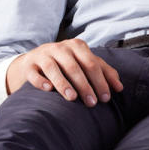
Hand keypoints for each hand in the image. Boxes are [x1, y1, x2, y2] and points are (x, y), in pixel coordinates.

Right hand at [6, 39, 122, 106]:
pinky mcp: (28, 65)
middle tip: (92, 103)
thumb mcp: (84, 63)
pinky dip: (41, 81)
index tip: (106, 98)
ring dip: (63, 84)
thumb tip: (119, 88)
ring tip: (72, 98)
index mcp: (77, 46)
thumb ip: (103, 72)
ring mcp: (42, 55)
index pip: (92, 64)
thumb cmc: (66, 64)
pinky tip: (48, 90)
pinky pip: (34, 73)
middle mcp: (60, 48)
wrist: (33, 62)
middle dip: (85, 85)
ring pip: (53, 68)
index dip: (100, 81)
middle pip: (74, 67)